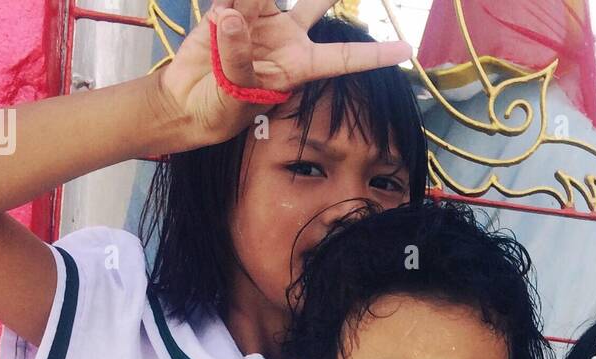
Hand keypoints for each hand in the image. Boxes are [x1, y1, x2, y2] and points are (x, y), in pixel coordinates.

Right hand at [155, 0, 410, 149]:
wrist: (188, 101)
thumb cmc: (219, 111)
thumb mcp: (233, 95)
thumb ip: (236, 59)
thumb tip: (232, 17)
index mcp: (299, 67)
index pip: (343, 58)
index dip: (375, 55)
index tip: (407, 49)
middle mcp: (286, 39)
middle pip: (317, 5)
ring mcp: (261, 21)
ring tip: (248, 8)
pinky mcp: (232, 8)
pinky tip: (230, 5)